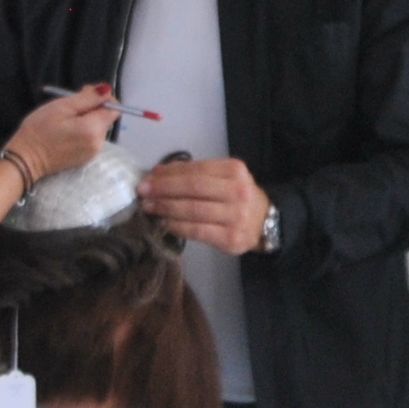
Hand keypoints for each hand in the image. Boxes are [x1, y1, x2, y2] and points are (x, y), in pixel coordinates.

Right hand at [8, 86, 119, 180]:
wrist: (25, 160)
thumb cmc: (39, 130)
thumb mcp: (62, 107)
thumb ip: (87, 98)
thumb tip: (107, 90)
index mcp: (94, 129)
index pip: (113, 109)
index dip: (102, 98)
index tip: (84, 94)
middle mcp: (99, 143)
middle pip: (106, 118)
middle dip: (92, 108)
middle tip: (69, 105)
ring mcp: (92, 153)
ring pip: (98, 128)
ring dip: (86, 119)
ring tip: (64, 119)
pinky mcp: (85, 158)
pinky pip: (90, 138)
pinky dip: (82, 131)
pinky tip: (65, 131)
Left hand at [143, 155, 271, 253]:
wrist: (265, 222)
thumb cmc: (237, 197)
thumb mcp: (223, 177)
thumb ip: (195, 173)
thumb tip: (158, 172)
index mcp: (234, 170)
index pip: (195, 169)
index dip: (168, 173)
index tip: (148, 176)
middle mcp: (237, 191)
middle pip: (192, 187)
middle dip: (163, 188)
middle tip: (142, 191)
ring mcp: (235, 216)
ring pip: (192, 210)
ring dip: (165, 207)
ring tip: (148, 206)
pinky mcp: (230, 238)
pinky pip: (197, 230)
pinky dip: (176, 226)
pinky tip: (163, 222)